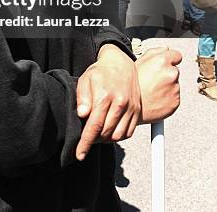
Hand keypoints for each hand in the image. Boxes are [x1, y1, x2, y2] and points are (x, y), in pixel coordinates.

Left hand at [76, 44, 140, 159]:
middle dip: (94, 140)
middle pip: (105, 133)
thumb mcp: (86, 79)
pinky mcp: (137, 110)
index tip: (79, 154)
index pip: (94, 126)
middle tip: (86, 137)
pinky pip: (128, 132)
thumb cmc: (100, 72)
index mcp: (105, 96)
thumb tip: (82, 115)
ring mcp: (131, 107)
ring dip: (106, 139)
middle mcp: (120, 103)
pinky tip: (109, 131)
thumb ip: (82, 97)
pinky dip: (118, 136)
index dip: (85, 143)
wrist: (120, 62)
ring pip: (117, 135)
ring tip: (97, 134)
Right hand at [136, 47, 180, 123]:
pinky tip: (155, 97)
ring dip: (167, 86)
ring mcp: (174, 88)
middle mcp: (171, 73)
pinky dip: (167, 97)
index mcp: (162, 60)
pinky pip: (174, 97)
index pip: (177, 55)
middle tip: (153, 79)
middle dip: (167, 73)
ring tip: (152, 90)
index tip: (166, 63)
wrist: (128, 106)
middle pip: (175, 70)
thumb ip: (154, 52)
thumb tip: (166, 49)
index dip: (171, 59)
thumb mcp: (138, 61)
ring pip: (174, 84)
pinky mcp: (175, 101)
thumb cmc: (131, 84)